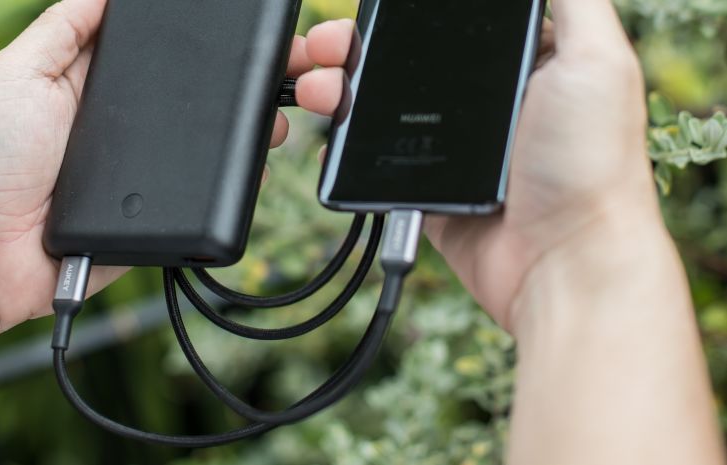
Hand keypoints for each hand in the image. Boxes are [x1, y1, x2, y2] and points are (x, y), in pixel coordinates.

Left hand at [0, 0, 320, 344]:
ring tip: (314, 93)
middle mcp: (149, 126)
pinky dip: (253, 170)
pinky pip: (222, 192)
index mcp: (118, 86)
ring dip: (282, 111)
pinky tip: (273, 146)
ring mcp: (164, 171)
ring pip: (234, 139)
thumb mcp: (17, 73)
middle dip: (285, 67)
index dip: (231, 40)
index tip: (270, 26)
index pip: (186, 54)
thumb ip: (66, 28)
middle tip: (326, 54)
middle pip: (225, 92)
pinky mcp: (172, 214)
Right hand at [299, 2, 666, 330]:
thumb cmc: (589, 162)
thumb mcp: (597, 62)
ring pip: (385, 110)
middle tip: (328, 46)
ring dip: (343, 92)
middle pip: (409, 63)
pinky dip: (349, 150)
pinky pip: (381, 165)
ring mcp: (457, 152)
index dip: (410, 14)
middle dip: (360, 48)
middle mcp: (488, 105)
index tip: (371, 10)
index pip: (455, 25)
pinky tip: (330, 136)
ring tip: (318, 89)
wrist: (564, 261)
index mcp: (524, 66)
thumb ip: (574, 4)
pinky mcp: (432, 192)